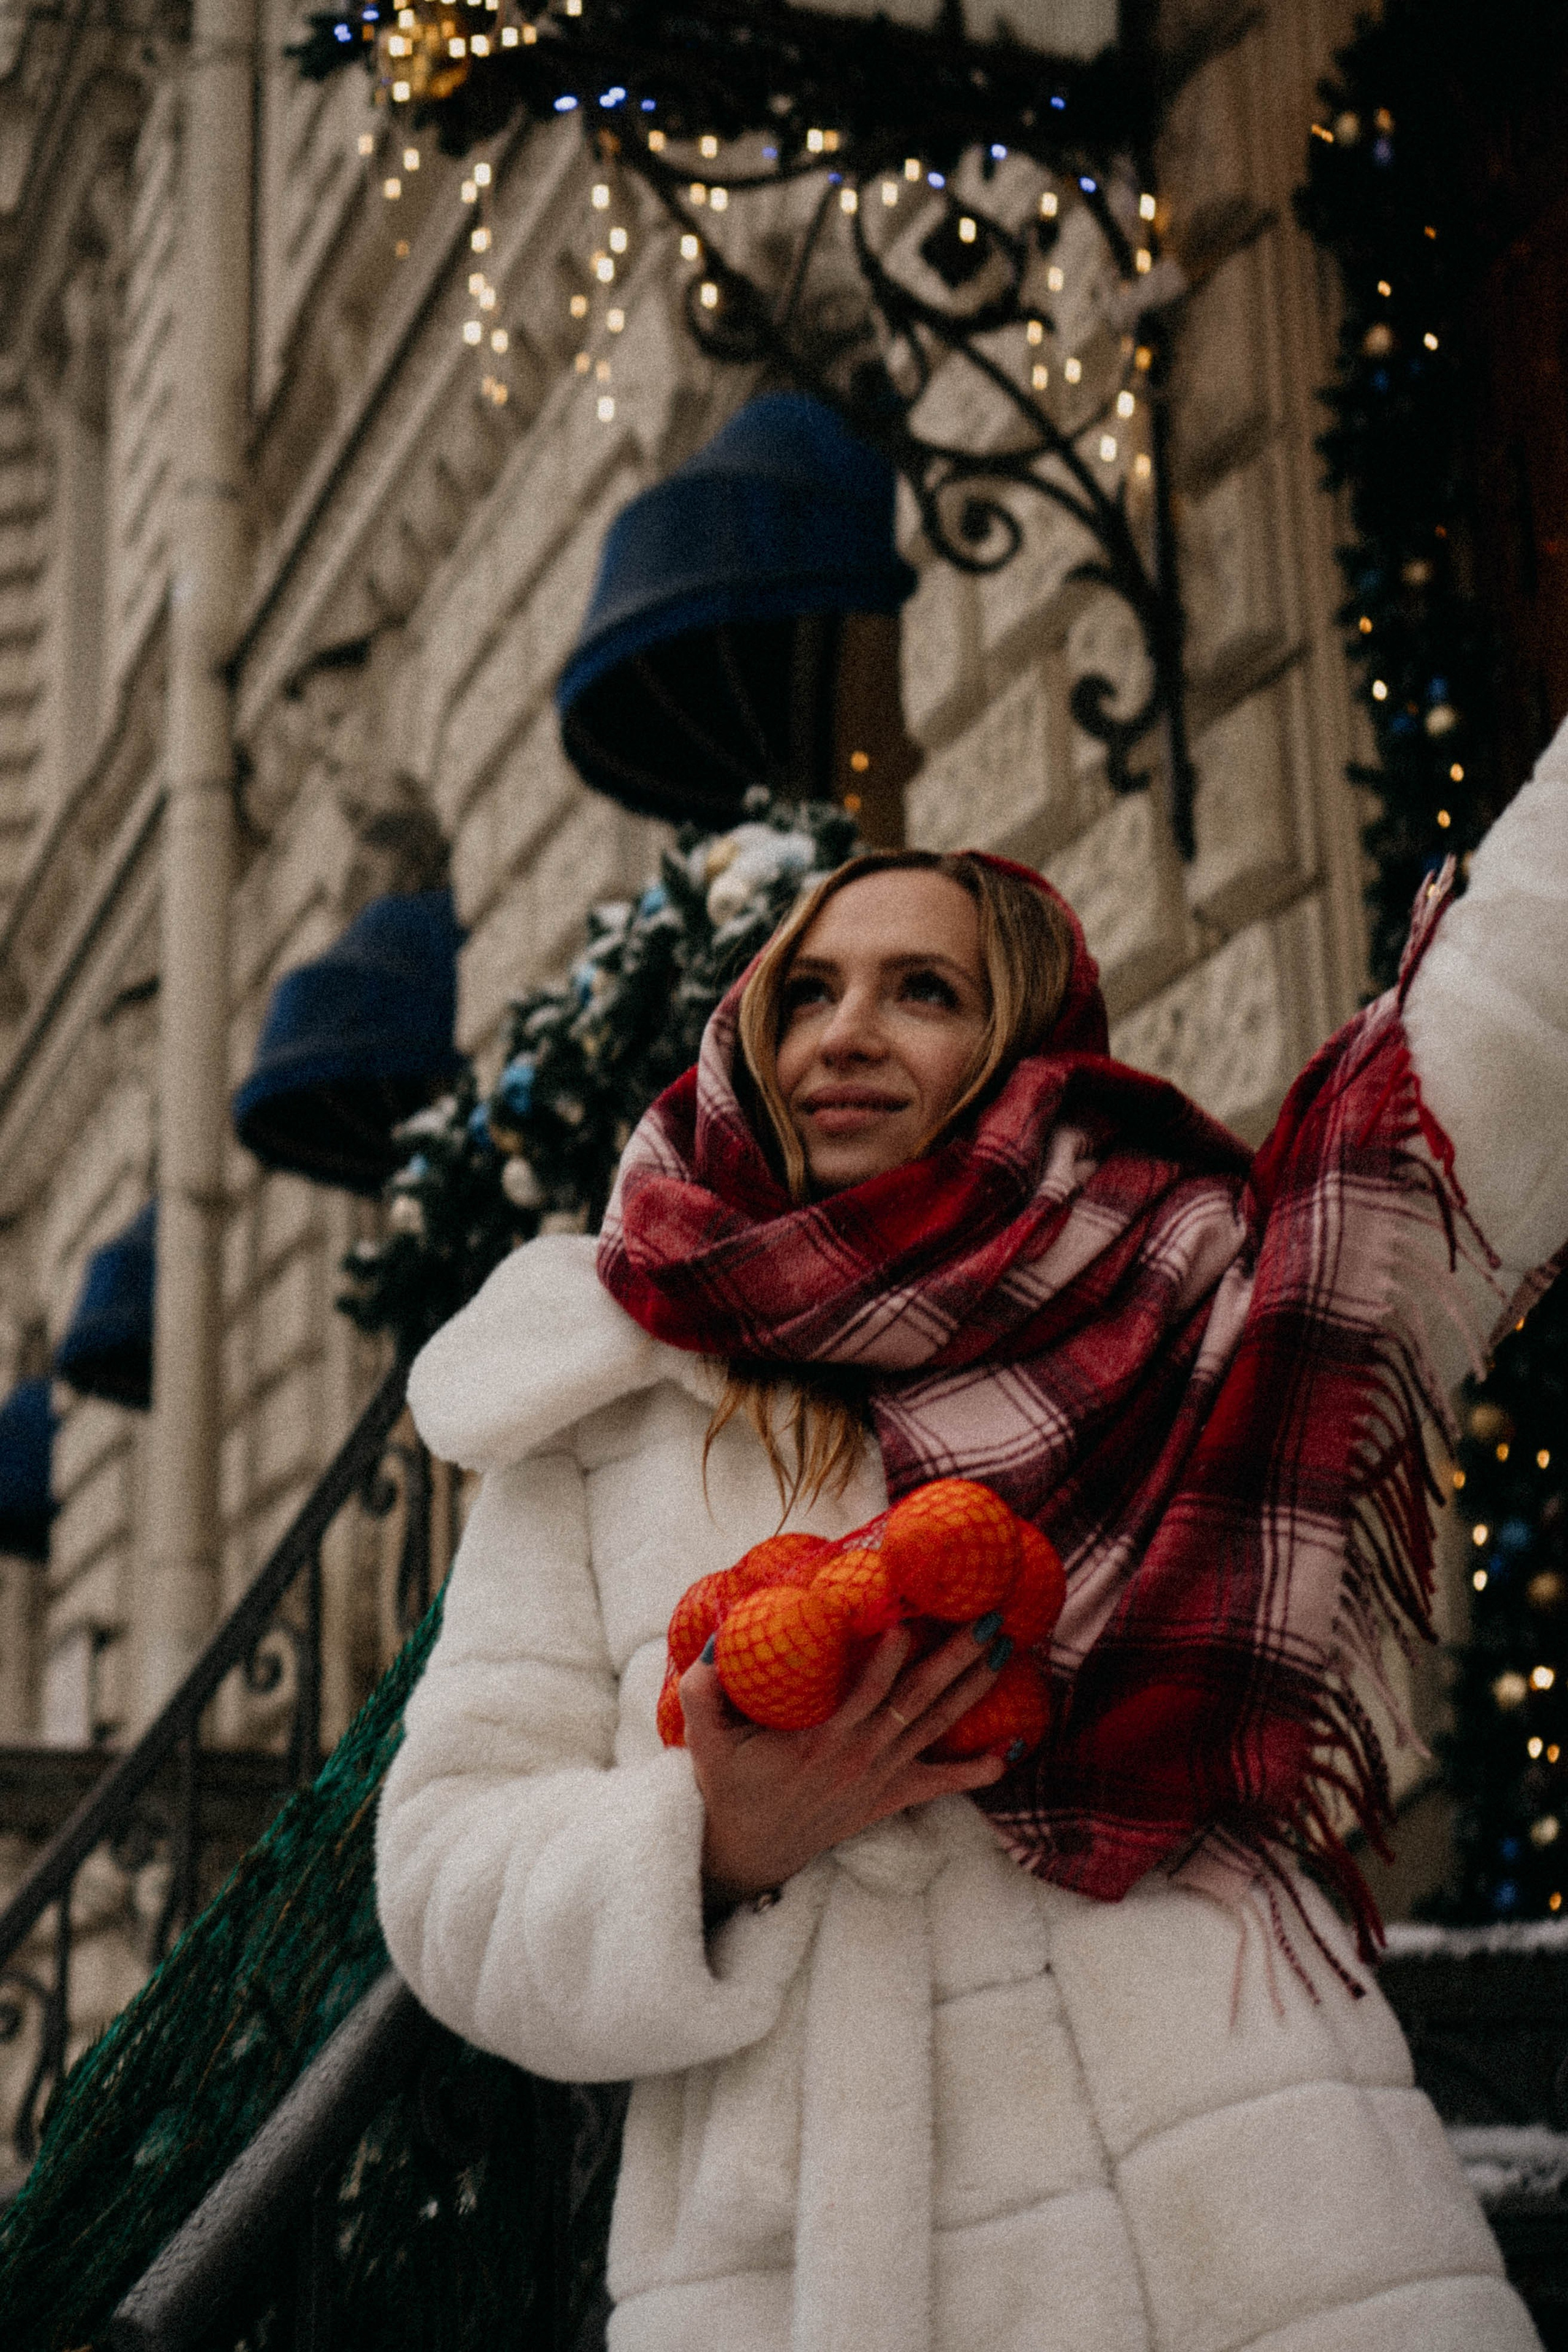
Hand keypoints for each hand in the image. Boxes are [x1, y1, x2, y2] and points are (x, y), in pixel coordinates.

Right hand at [680, 1620, 1011, 1904]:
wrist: (752, 1848)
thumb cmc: (731, 1785)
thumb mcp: (705, 1741)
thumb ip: (704, 1692)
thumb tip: (715, 1643)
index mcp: (819, 1739)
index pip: (864, 1692)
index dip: (888, 1658)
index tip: (909, 1620)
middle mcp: (859, 1756)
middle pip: (915, 1701)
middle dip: (954, 1659)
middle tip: (987, 1621)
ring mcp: (879, 1777)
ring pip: (933, 1727)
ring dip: (971, 1690)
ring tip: (1004, 1654)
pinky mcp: (889, 1796)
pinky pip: (939, 1784)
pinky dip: (975, 1771)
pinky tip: (1009, 1753)